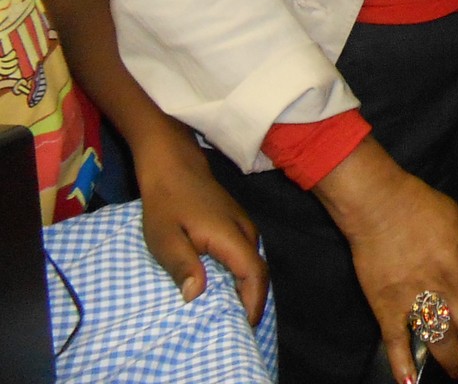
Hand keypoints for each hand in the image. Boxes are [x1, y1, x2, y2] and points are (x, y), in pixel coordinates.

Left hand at [136, 125, 267, 323]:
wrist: (173, 165)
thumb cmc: (166, 202)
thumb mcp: (164, 237)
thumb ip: (181, 265)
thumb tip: (196, 295)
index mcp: (231, 237)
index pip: (254, 275)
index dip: (252, 303)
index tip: (244, 327)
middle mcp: (245, 232)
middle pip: (259, 271)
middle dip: (253, 301)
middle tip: (237, 326)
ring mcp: (244, 225)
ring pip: (255, 262)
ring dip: (248, 288)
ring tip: (232, 310)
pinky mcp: (237, 223)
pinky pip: (248, 254)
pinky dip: (242, 274)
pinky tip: (226, 285)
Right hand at [315, 140, 457, 383]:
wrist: (379, 205)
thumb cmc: (419, 204)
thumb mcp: (455, 211)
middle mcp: (449, 286)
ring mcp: (418, 300)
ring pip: (443, 341)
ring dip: (453, 360)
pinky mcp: (388, 308)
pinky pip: (398, 343)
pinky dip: (402, 365)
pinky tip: (409, 382)